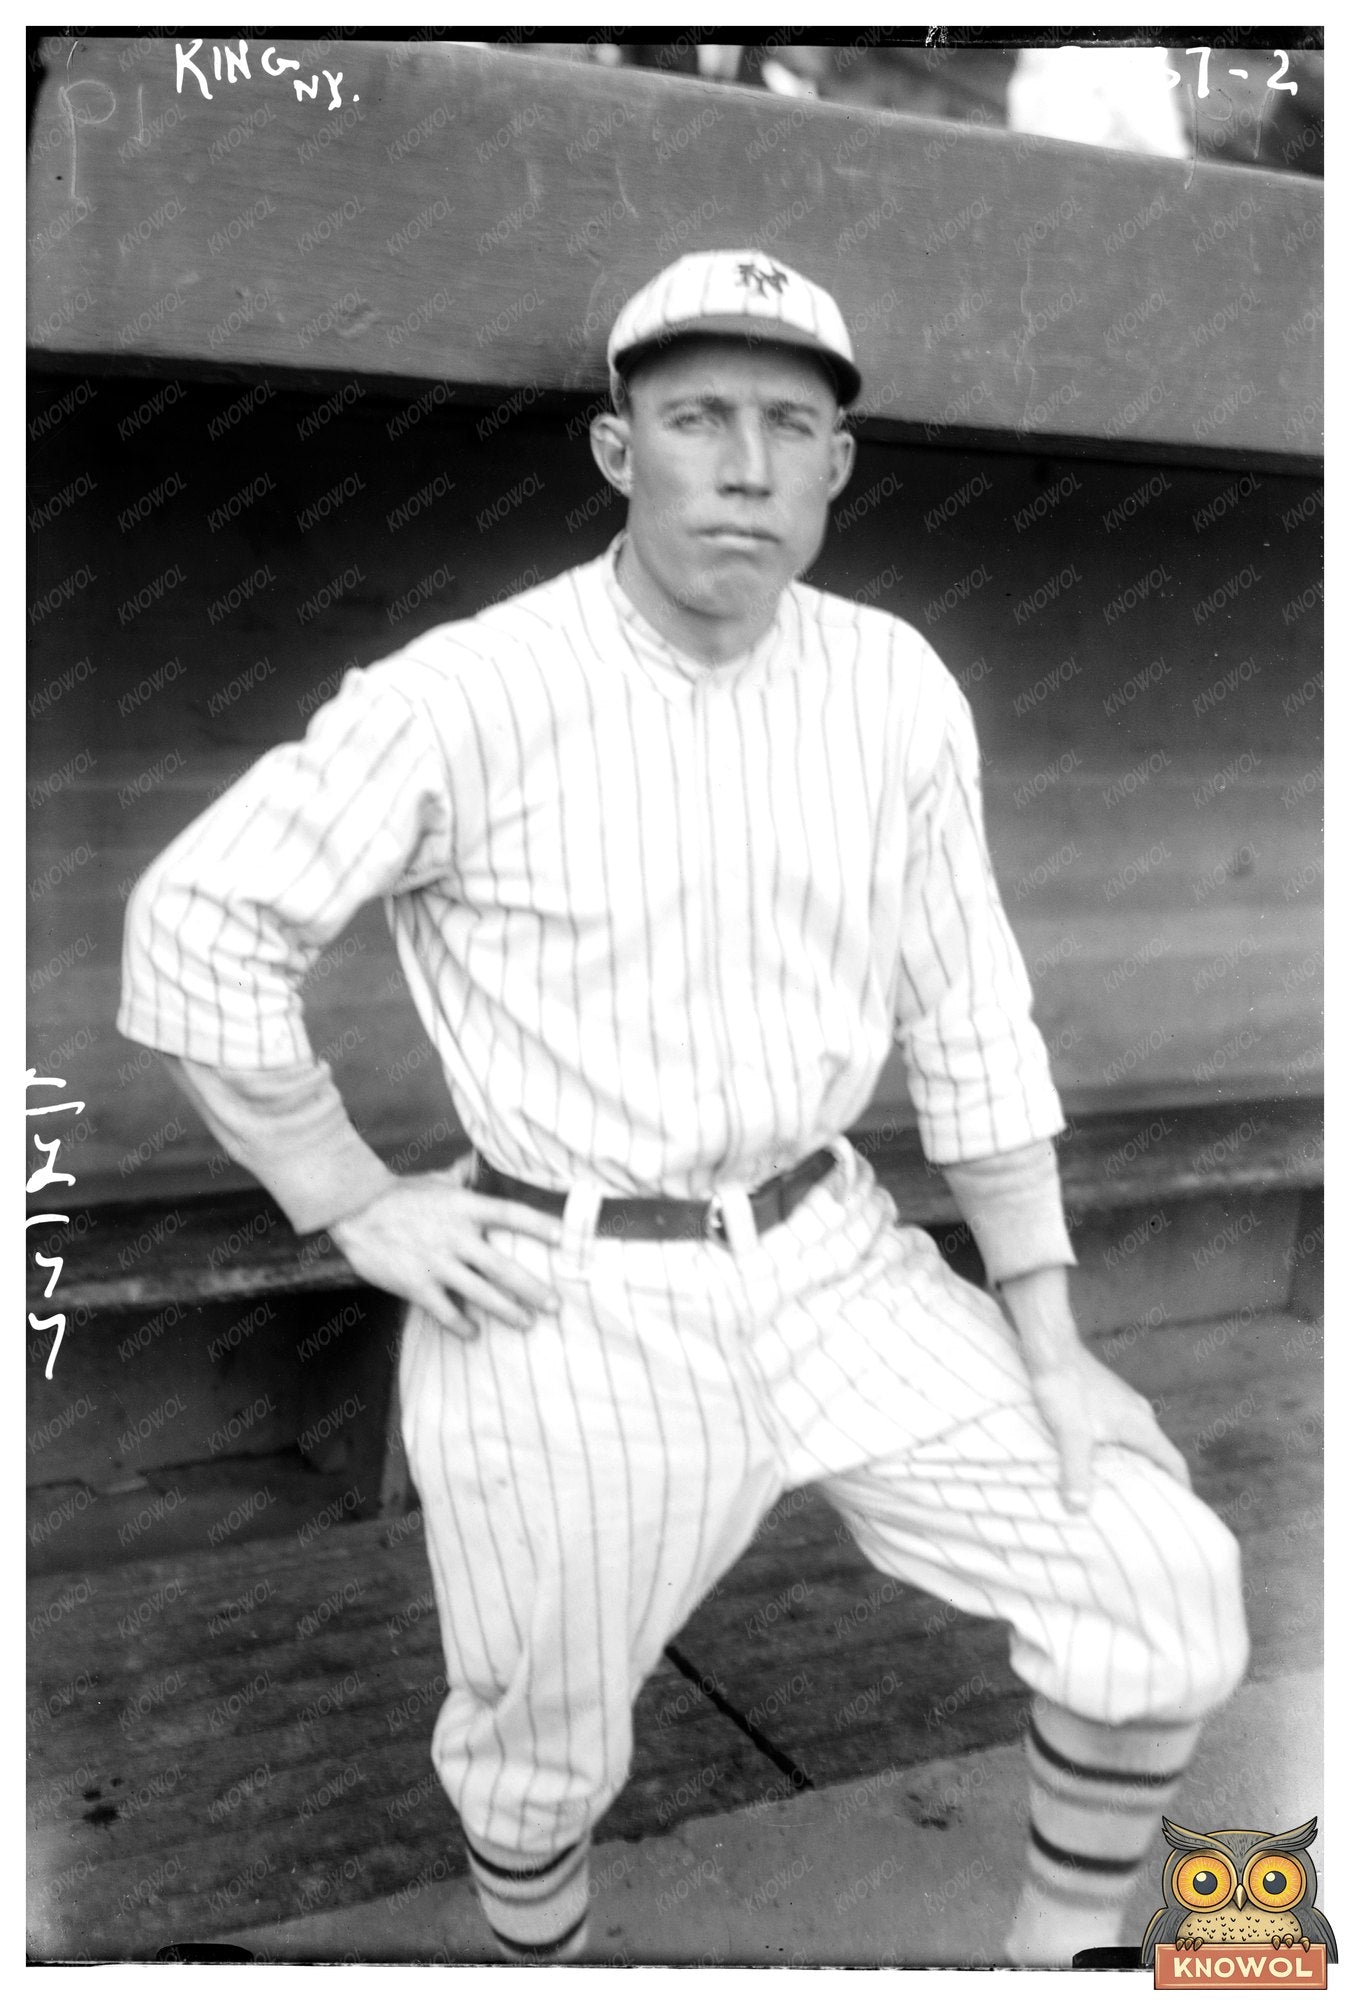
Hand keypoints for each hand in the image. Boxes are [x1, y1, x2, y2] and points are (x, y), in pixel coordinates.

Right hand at [329, 1171, 563, 1338]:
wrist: (354, 1209)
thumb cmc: (399, 1194)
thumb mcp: (434, 1181)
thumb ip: (460, 1176)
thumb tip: (474, 1162)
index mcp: (464, 1207)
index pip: (512, 1214)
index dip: (541, 1226)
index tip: (566, 1239)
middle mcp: (456, 1235)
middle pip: (504, 1267)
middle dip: (533, 1289)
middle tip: (555, 1305)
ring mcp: (437, 1262)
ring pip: (481, 1294)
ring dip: (507, 1312)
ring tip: (527, 1323)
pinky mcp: (416, 1284)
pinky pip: (445, 1311)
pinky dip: (462, 1325)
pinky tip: (473, 1333)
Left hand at [997, 1266, 1191, 1511]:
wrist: (1049, 1348)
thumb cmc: (1063, 1387)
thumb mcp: (1070, 1435)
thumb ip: (1076, 1472)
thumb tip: (1077, 1510)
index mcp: (1141, 1425)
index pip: (1174, 1463)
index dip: (1182, 1491)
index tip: (1184, 1515)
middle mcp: (1140, 1413)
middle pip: (1158, 1454)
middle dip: (1158, 1482)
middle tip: (1151, 1511)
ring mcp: (1124, 1403)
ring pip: (1138, 1441)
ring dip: (1136, 1464)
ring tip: (1124, 1490)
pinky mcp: (1107, 1396)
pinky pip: (1122, 1429)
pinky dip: (1119, 1448)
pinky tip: (1099, 1458)